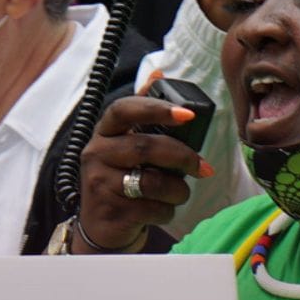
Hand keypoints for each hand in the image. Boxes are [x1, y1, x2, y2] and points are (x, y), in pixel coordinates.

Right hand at [76, 91, 212, 251]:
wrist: (103, 226)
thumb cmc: (123, 179)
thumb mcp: (128, 145)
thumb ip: (143, 115)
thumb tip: (156, 73)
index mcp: (105, 132)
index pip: (124, 110)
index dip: (156, 109)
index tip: (188, 114)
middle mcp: (96, 153)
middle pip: (145, 147)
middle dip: (182, 156)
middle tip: (203, 167)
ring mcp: (99, 183)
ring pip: (151, 181)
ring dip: (177, 189)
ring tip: (180, 193)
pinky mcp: (109, 210)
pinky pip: (151, 207)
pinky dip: (167, 210)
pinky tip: (163, 209)